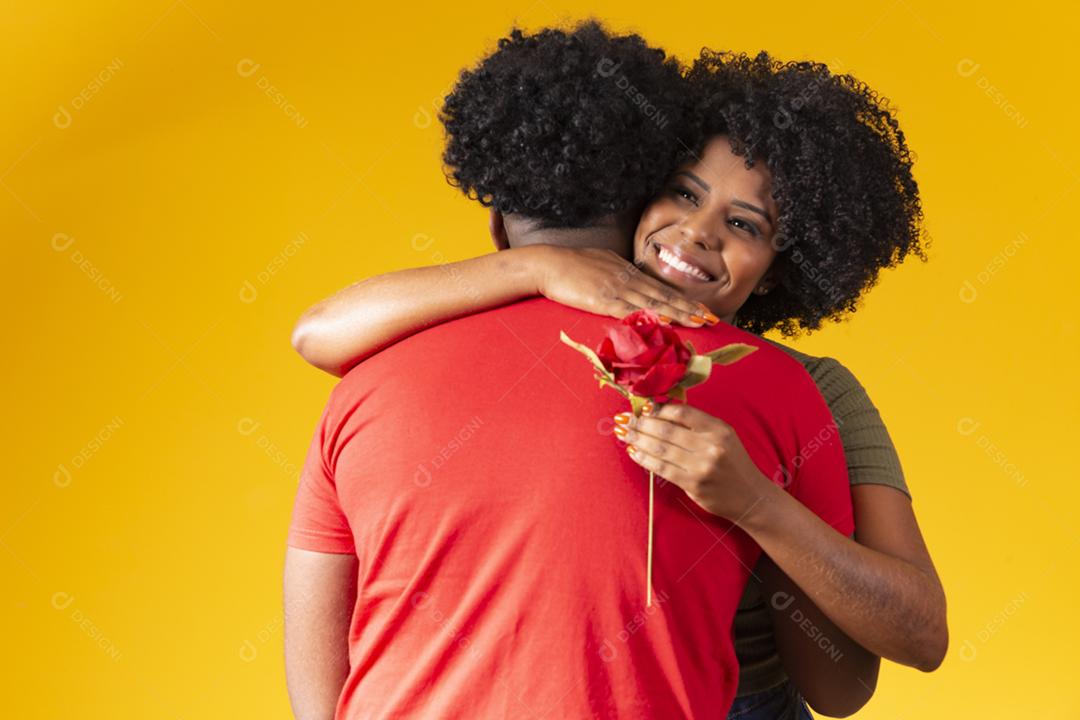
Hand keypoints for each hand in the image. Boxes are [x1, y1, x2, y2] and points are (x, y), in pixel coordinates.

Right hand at [532, 246, 717, 325]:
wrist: (547, 264)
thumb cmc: (568, 265)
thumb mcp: (599, 264)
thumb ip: (615, 274)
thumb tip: (626, 284)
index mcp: (626, 271)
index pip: (660, 287)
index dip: (682, 299)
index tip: (700, 308)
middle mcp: (627, 279)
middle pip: (664, 295)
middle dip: (689, 308)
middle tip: (711, 317)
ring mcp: (616, 289)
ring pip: (654, 303)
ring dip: (678, 313)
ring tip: (699, 322)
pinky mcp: (603, 300)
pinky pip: (631, 310)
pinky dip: (651, 316)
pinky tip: (665, 321)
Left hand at [613, 403, 772, 521]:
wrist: (751, 497)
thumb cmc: (732, 464)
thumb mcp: (722, 437)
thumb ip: (696, 425)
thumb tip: (659, 412)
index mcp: (719, 429)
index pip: (681, 412)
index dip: (658, 409)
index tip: (642, 408)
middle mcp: (711, 445)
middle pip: (666, 430)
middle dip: (641, 423)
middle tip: (624, 418)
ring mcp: (702, 466)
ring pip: (661, 448)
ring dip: (638, 440)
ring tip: (624, 433)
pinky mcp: (693, 484)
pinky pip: (662, 468)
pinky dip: (645, 459)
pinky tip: (634, 452)